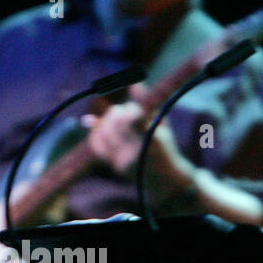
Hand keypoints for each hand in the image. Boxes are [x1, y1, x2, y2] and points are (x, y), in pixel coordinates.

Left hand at [82, 82, 195, 206]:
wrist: (166, 179)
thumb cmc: (165, 146)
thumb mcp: (161, 123)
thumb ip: (147, 104)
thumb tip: (134, 83)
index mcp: (154, 139)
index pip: (134, 120)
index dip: (130, 110)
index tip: (132, 107)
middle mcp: (138, 151)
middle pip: (116, 125)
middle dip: (117, 113)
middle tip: (121, 110)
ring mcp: (126, 161)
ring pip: (104, 133)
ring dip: (106, 121)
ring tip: (114, 119)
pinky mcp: (116, 167)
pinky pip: (98, 146)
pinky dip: (96, 133)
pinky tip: (99, 128)